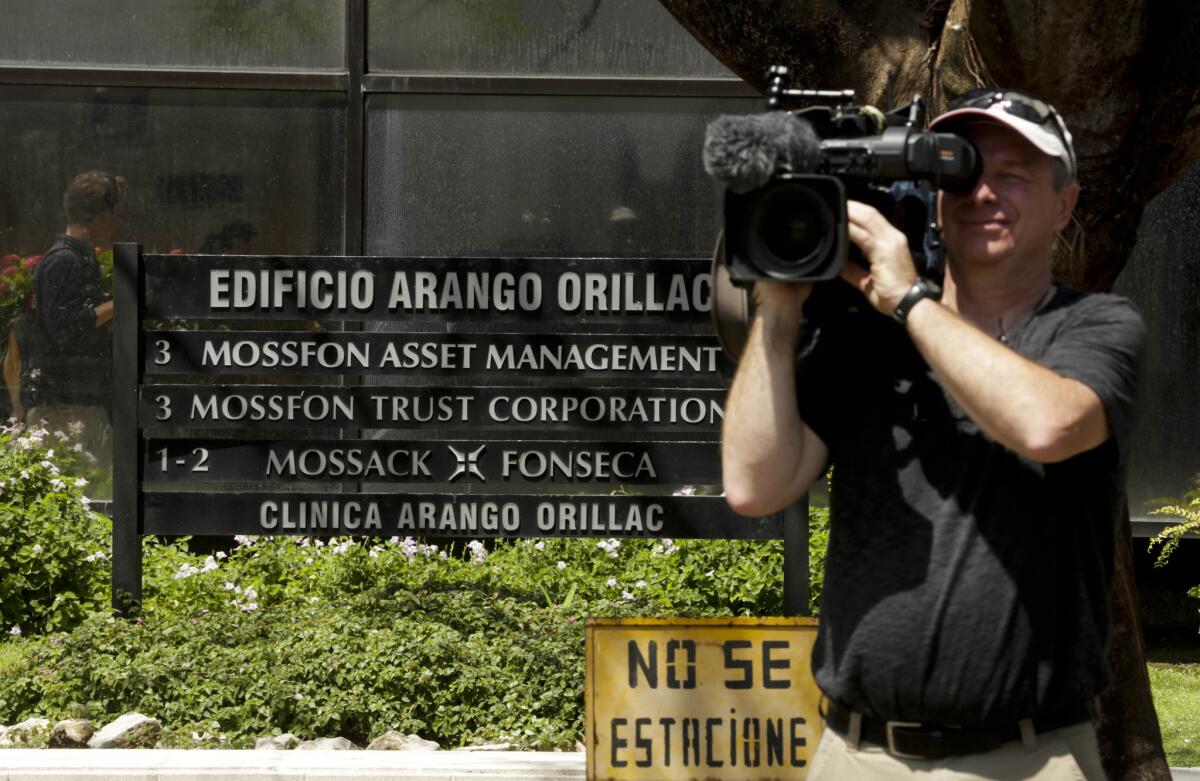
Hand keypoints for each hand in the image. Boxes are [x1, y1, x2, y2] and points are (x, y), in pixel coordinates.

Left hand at [840, 201, 918, 315]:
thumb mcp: (868, 281)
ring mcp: (890, 243)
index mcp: (892, 242)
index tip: (844, 209)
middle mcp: (893, 238)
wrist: (909, 305)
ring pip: (868, 219)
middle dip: (853, 206)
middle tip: (835, 202)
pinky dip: (851, 229)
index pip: (874, 219)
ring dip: (851, 212)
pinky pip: (864, 236)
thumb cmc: (894, 295)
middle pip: (871, 213)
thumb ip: (854, 271)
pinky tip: (841, 226)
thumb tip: (841, 266)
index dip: (858, 212)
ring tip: (836, 207)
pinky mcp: (884, 251)